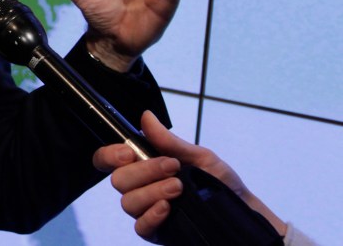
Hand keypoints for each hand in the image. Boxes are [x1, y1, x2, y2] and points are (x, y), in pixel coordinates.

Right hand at [93, 111, 286, 240]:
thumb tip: (146, 116)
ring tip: (178, 188)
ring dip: (152, 192)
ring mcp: (145, 210)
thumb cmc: (218, 180)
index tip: (129, 152)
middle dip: (145, 171)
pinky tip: (167, 209)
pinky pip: (140, 227)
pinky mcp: (155, 232)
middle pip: (118, 181)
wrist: (241, 210)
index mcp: (142, 164)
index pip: (107, 159)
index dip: (109, 155)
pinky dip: (151, 215)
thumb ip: (169, 142)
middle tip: (173, 168)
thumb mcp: (198, 156)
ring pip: (128, 203)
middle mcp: (139, 187)